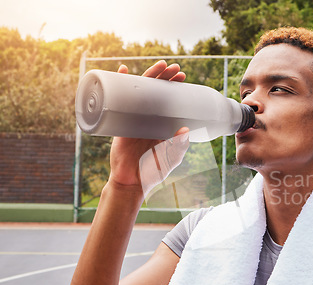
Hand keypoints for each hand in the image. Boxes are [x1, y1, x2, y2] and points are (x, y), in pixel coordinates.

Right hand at [108, 61, 189, 195]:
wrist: (131, 182)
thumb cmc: (153, 171)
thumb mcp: (171, 158)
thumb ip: (179, 146)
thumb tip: (186, 129)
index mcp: (162, 124)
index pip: (169, 99)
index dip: (175, 87)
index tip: (182, 77)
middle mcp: (148, 118)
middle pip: (155, 90)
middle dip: (164, 77)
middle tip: (175, 68)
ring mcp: (134, 118)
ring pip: (139, 91)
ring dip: (147, 75)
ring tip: (158, 65)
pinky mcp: (120, 121)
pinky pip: (118, 100)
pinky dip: (118, 83)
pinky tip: (122, 71)